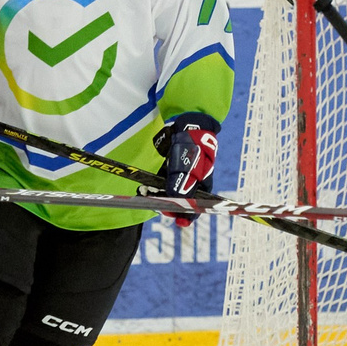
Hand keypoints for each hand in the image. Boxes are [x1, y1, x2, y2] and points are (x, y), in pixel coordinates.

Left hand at [152, 112, 220, 228]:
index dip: (189, 215)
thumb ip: (180, 184)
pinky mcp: (170, 167)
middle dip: (170, 206)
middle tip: (159, 209)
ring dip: (158, 196)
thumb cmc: (192, 145)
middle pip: (181, 200)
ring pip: (169, 191)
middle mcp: (193, 180)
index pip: (197, 204)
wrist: (187, 122)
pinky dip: (153, 186)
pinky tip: (143, 189)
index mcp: (203, 182)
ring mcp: (181, 173)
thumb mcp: (187, 166)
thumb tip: (174, 203)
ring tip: (145, 197)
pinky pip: (161, 181)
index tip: (180, 223)